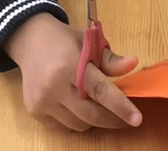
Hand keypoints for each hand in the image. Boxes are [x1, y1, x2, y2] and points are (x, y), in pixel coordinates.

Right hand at [5, 13, 141, 131]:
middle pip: (90, 114)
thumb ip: (110, 59)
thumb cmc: (65, 41)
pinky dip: (77, 121)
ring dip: (94, 119)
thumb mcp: (89, 42)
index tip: (137, 119)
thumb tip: (133, 64)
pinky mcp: (35, 112)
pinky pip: (64, 127)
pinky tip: (78, 106)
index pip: (99, 90)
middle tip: (127, 118)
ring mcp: (43, 101)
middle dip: (113, 119)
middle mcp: (54, 86)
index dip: (120, 106)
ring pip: (78, 124)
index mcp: (70, 65)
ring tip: (97, 104)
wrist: (30, 41)